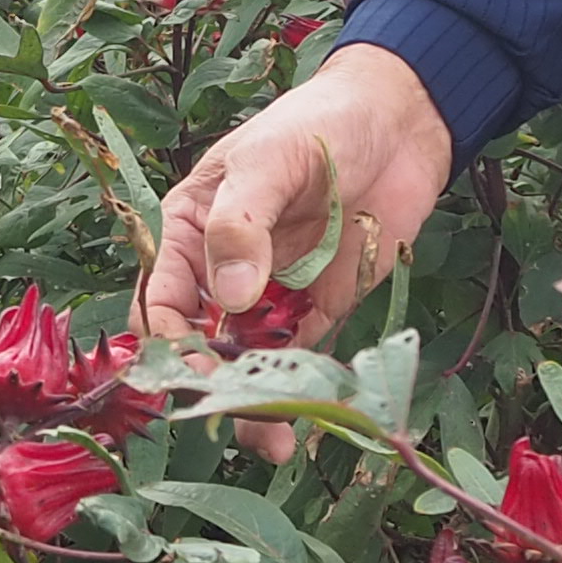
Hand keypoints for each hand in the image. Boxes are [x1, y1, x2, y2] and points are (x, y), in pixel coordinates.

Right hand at [140, 49, 453, 440]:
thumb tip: (228, 299)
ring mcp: (273, 293)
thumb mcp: (270, 159)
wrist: (401, 121)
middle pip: (201, 343)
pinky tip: (303, 425)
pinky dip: (301, 393)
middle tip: (237, 412)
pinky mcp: (321, 308)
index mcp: (191, 230)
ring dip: (256, 405)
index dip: (168, 340)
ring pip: (249, 363)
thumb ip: (240, 223)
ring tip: (273, 442)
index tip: (194, 368)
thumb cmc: (320, 121)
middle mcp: (224, 270)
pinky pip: (302, 359)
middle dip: (212, 385)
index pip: (160, 298)